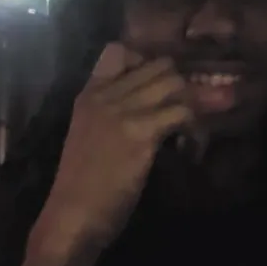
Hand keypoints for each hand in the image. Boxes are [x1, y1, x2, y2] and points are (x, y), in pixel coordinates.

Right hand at [36, 42, 196, 255]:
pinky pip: (182, 112)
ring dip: (193, 102)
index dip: (145, 60)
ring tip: (193, 125)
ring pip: (174, 83)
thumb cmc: (80, 185)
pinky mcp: (141, 133)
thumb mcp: (89, 136)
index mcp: (89, 94)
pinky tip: (192, 142)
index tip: (158, 84)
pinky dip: (195, 126)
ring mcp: (123, 112)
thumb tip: (148, 111)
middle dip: (180, 83)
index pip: (118, 50)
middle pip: (158, 65)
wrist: (72, 215)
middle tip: (187, 108)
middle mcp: (105, 95)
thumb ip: (111, 117)